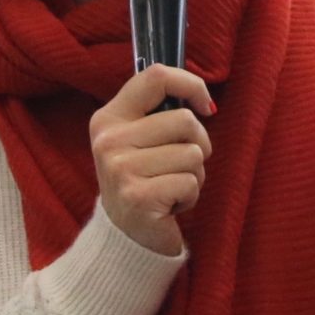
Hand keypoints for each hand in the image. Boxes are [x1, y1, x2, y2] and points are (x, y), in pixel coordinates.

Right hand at [90, 64, 214, 257]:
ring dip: (194, 174)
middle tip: (178, 166)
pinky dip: (190, 196)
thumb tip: (204, 100)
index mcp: (108, 118)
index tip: (206, 107)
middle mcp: (109, 140)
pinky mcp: (137, 196)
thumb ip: (160, 114)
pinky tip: (169, 205)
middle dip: (198, 144)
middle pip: (184, 120)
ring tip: (170, 187)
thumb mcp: (139, 141)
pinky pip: (190, 182)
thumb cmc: (144, 182)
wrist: (126, 238)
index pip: (155, 77)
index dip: (190, 84)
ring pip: (193, 153)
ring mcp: (120, 168)